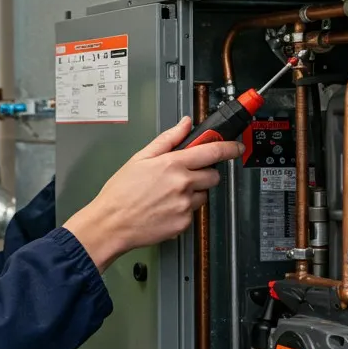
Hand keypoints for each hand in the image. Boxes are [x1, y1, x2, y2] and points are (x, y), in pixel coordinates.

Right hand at [63, 117, 242, 272]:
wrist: (111, 224)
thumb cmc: (120, 193)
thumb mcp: (140, 158)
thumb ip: (167, 139)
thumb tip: (184, 124)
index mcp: (173, 164)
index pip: (213, 152)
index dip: (229, 148)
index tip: (236, 147)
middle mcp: (183, 184)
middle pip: (213, 176)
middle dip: (204, 174)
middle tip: (185, 176)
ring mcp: (185, 206)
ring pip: (203, 195)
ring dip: (193, 193)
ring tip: (169, 195)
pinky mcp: (184, 223)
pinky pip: (193, 213)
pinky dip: (184, 210)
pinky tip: (165, 208)